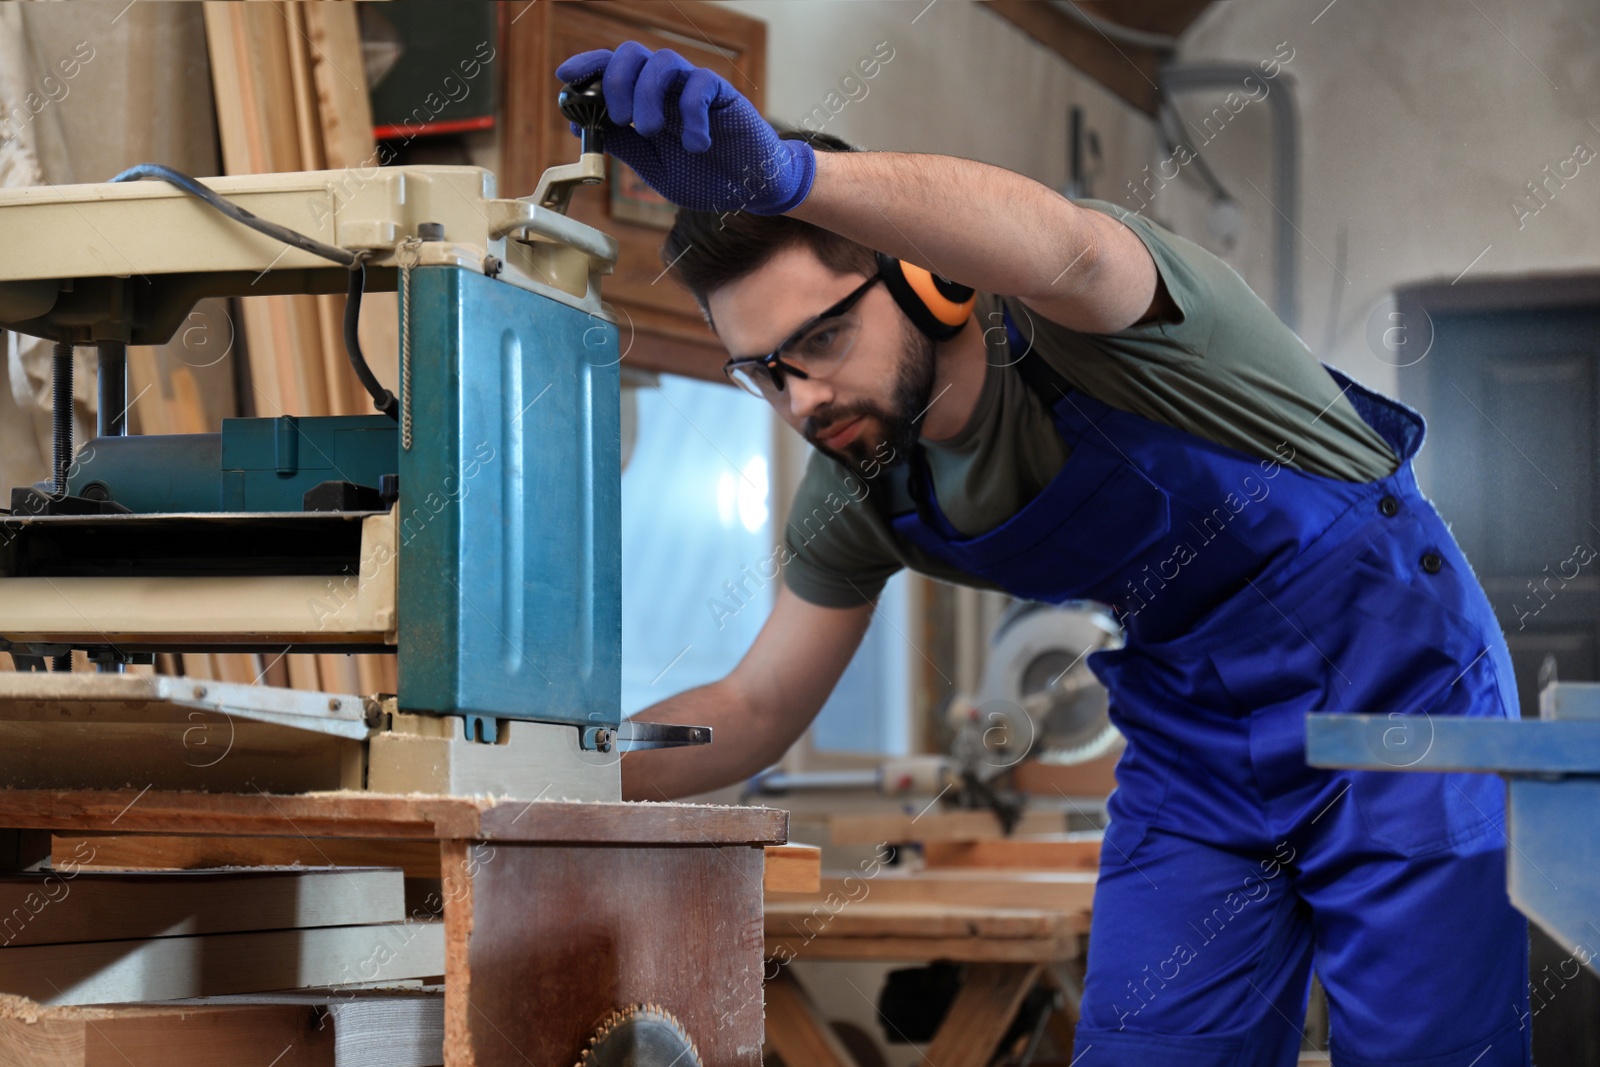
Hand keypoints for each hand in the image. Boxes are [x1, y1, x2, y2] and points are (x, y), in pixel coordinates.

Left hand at [555, 42, 814, 215]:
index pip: (613, 69)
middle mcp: (668, 88)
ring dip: (647, 95)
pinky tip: (695, 145)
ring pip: (663, 62)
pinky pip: (700, 85)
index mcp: (647, 102)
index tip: (565, 76)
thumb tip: (580, 124)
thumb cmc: (703, 176)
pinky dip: (690, 115)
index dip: (588, 66)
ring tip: (650, 131)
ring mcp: (695, 88)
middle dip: (616, 80)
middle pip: (633, 55)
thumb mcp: (652, 166)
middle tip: (619, 118)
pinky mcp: (722, 95)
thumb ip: (623, 145)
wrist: (750, 189)